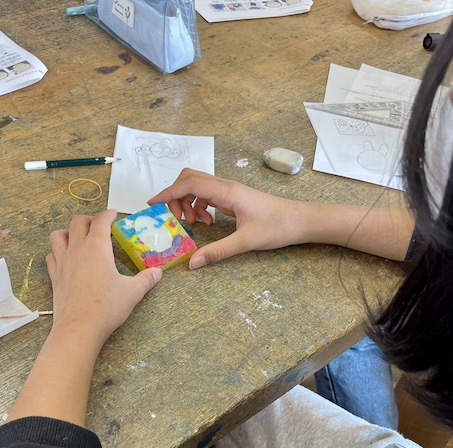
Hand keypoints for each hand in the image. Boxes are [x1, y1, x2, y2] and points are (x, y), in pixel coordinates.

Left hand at [46, 209, 161, 347]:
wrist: (79, 328)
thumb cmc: (106, 307)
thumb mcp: (132, 292)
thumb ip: (146, 279)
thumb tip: (158, 272)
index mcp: (97, 247)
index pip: (100, 221)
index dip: (108, 214)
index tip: (115, 215)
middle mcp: (77, 249)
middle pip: (78, 222)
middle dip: (90, 219)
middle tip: (100, 225)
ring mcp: (62, 262)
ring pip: (58, 235)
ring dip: (68, 231)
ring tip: (79, 237)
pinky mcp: (55, 276)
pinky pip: (51, 255)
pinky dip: (58, 251)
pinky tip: (66, 258)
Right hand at [148, 168, 308, 268]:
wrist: (300, 220)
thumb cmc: (278, 227)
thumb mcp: (246, 242)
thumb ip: (218, 251)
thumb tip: (193, 263)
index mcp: (227, 192)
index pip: (189, 183)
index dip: (167, 192)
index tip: (151, 204)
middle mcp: (225, 187)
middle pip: (189, 179)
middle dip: (176, 196)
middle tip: (176, 219)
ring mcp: (229, 191)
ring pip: (197, 186)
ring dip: (187, 202)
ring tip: (194, 223)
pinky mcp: (232, 197)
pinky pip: (206, 195)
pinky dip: (199, 206)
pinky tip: (207, 222)